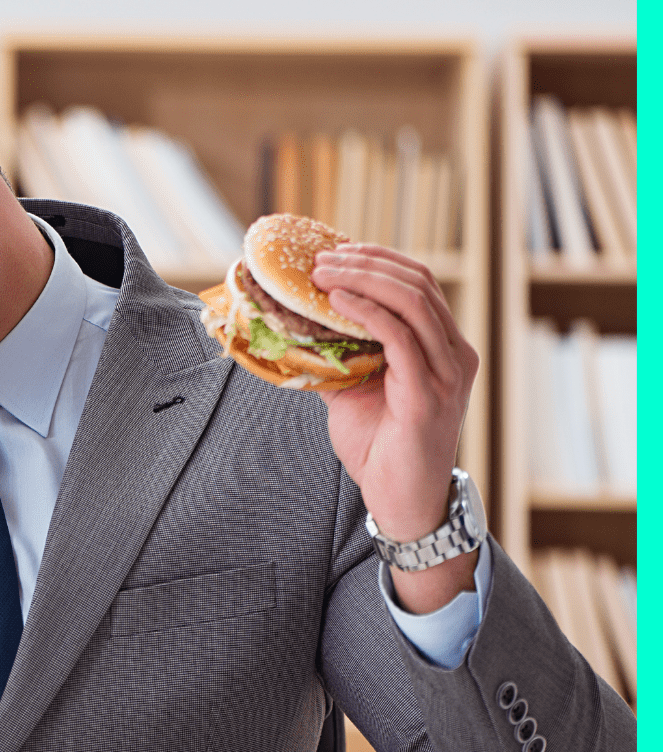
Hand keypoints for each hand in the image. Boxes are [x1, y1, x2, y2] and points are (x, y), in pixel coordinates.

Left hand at [311, 243, 479, 612]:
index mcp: (443, 347)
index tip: (336, 250)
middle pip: (417, 283)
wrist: (403, 501)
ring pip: (412, 302)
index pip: (418, 283)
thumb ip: (340, 355)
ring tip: (322, 273)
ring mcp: (447, 372)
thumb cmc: (381, 447)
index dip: (378, 260)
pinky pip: (401, 337)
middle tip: (320, 257)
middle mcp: (454, 353)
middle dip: (365, 262)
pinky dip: (368, 312)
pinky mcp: (430, 393)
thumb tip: (297, 327)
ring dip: (362, 280)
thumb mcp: (353, 390)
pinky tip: (338, 303)